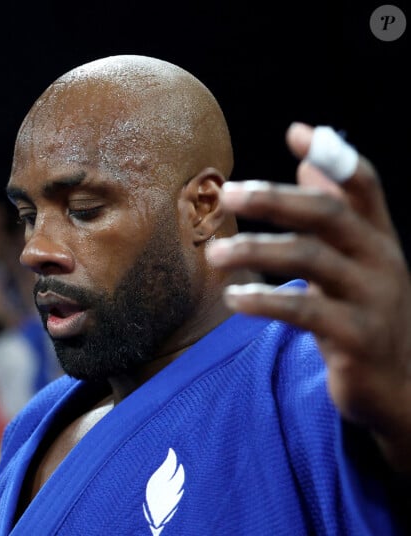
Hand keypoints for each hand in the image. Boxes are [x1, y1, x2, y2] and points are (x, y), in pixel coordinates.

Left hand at [207, 122, 410, 472]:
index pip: (364, 184)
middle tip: (228, 192)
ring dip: (256, 250)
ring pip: (311, 259)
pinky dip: (266, 301)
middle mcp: (380, 260)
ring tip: (215, 254)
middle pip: (329, 213)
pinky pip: (305, 312)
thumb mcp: (355, 258)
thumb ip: (335, 210)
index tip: (296, 134)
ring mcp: (372, 299)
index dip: (333, 155)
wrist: (402, 385)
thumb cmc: (365, 310)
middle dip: (276, 199)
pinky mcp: (357, 338)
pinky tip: (233, 297)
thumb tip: (307, 160)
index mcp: (376, 237)